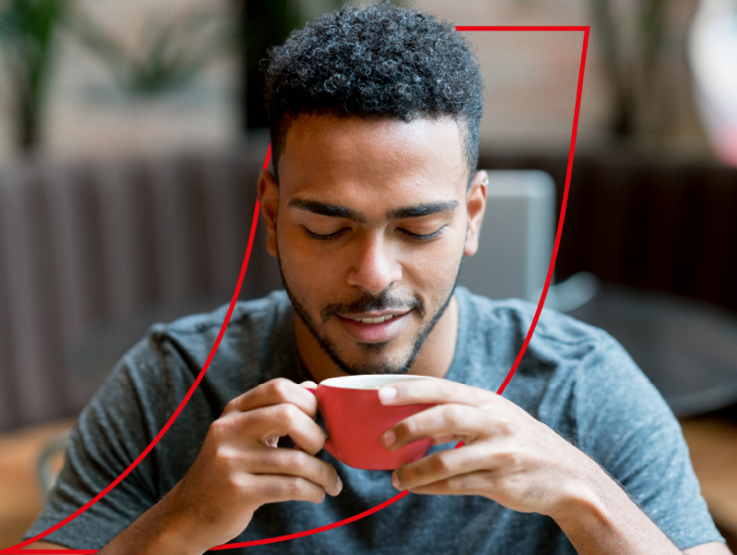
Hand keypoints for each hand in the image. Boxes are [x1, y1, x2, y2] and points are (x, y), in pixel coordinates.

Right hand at [162, 378, 342, 551]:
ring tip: (330, 482)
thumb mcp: (243, 433)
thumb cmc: (229, 469)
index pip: (279, 388)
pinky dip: (313, 491)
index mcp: (234, 411)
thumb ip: (274, 410)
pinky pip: (290, 487)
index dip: (309, 401)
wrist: (190, 513)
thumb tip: (313, 388)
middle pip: (288, 414)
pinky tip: (317, 494)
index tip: (319, 421)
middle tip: (321, 450)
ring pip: (296, 460)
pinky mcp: (238, 492)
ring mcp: (230, 461)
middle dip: (316, 434)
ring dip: (323, 473)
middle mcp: (229, 430)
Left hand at [378, 379, 593, 517]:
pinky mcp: (503, 481)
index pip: (443, 389)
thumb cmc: (520, 442)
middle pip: (446, 416)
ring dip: (416, 469)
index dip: (411, 390)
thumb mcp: (496, 417)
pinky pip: (458, 484)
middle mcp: (495, 422)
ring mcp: (501, 452)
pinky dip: (432, 487)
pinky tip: (417, 488)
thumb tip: (412, 417)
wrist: (569, 476)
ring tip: (397, 477)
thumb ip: (460, 413)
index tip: (381, 394)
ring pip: (448, 458)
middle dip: (410, 426)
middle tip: (385, 439)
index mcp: (488, 402)